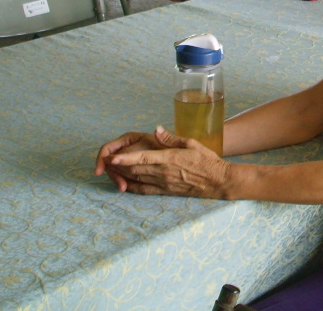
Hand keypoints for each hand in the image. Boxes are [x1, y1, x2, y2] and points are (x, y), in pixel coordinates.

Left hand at [95, 126, 225, 196]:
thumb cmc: (207, 160)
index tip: (111, 157)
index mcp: (169, 158)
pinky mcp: (165, 192)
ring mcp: (163, 184)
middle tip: (105, 160)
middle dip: (118, 165)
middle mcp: (163, 172)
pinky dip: (132, 187)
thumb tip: (156, 130)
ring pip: (137, 179)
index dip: (125, 158)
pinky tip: (124, 184)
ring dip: (122, 174)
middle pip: (135, 169)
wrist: (217, 181)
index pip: (142, 157)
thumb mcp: (191, 143)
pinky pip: (144, 190)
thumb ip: (171, 138)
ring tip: (110, 169)